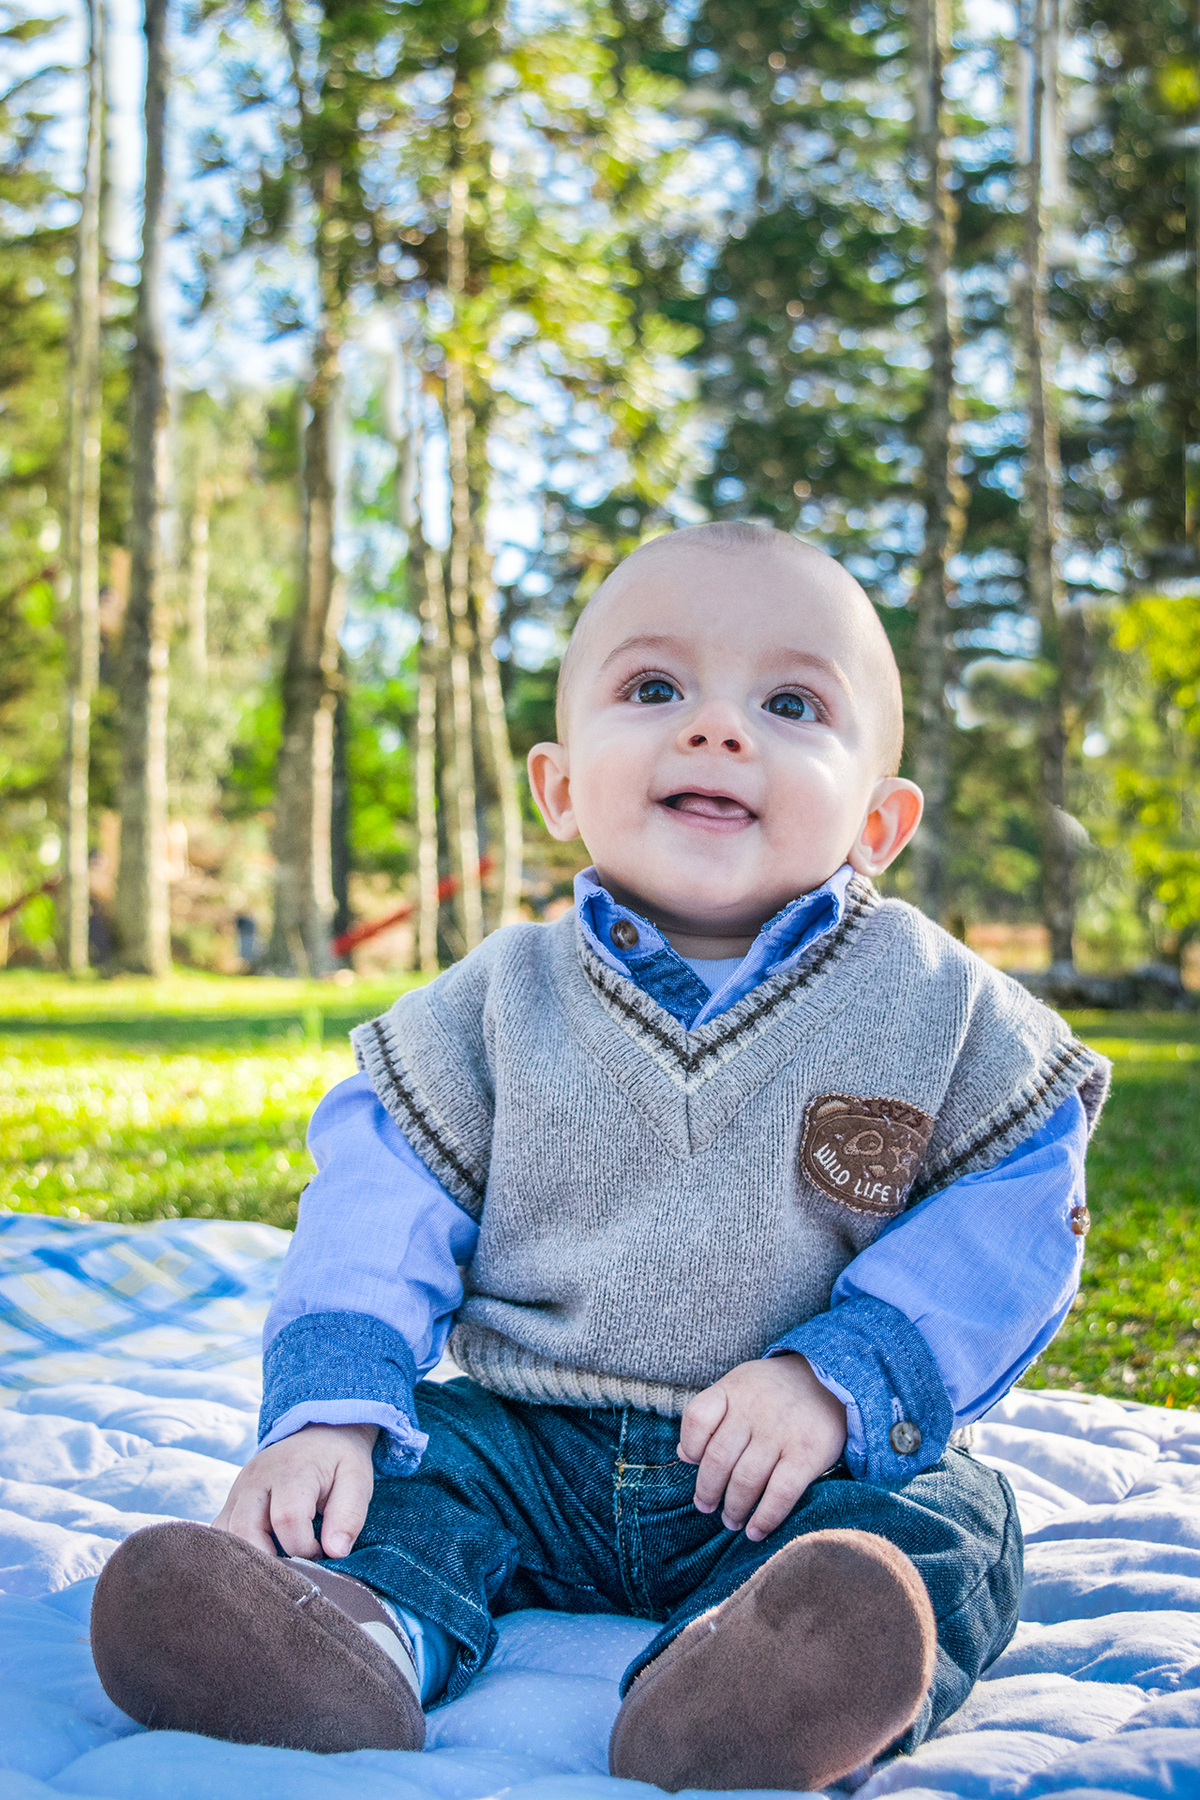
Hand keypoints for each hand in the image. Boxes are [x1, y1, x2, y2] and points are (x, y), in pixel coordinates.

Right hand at [213, 1422, 377, 1559]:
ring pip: (227, 1535)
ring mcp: (239, 1488)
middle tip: (296, 1566)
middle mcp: (257, 1477)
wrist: (318, 1432)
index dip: (305, 1548)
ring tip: (281, 1562)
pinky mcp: (231, 1500)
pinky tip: (261, 1555)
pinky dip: (235, 1550)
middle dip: (272, 1560)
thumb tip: (335, 1553)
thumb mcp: (357, 1480)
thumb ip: (349, 1515)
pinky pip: (220, 1531)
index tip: (322, 1551)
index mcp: (291, 1470)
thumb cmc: (338, 1462)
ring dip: (251, 1558)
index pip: (287, 1520)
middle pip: (246, 1530)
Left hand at [677, 1354, 846, 1542]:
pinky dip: (765, 1518)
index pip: (697, 1418)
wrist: (831, 1379)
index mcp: (733, 1390)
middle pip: (719, 1458)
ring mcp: (780, 1432)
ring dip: (734, 1508)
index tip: (693, 1463)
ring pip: (746, 1480)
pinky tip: (756, 1531)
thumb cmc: (775, 1391)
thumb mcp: (740, 1388)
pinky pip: (780, 1493)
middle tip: (706, 1507)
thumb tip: (683, 1455)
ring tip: (731, 1521)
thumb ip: (712, 1417)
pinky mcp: (806, 1453)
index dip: (690, 1446)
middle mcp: (754, 1410)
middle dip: (708, 1490)